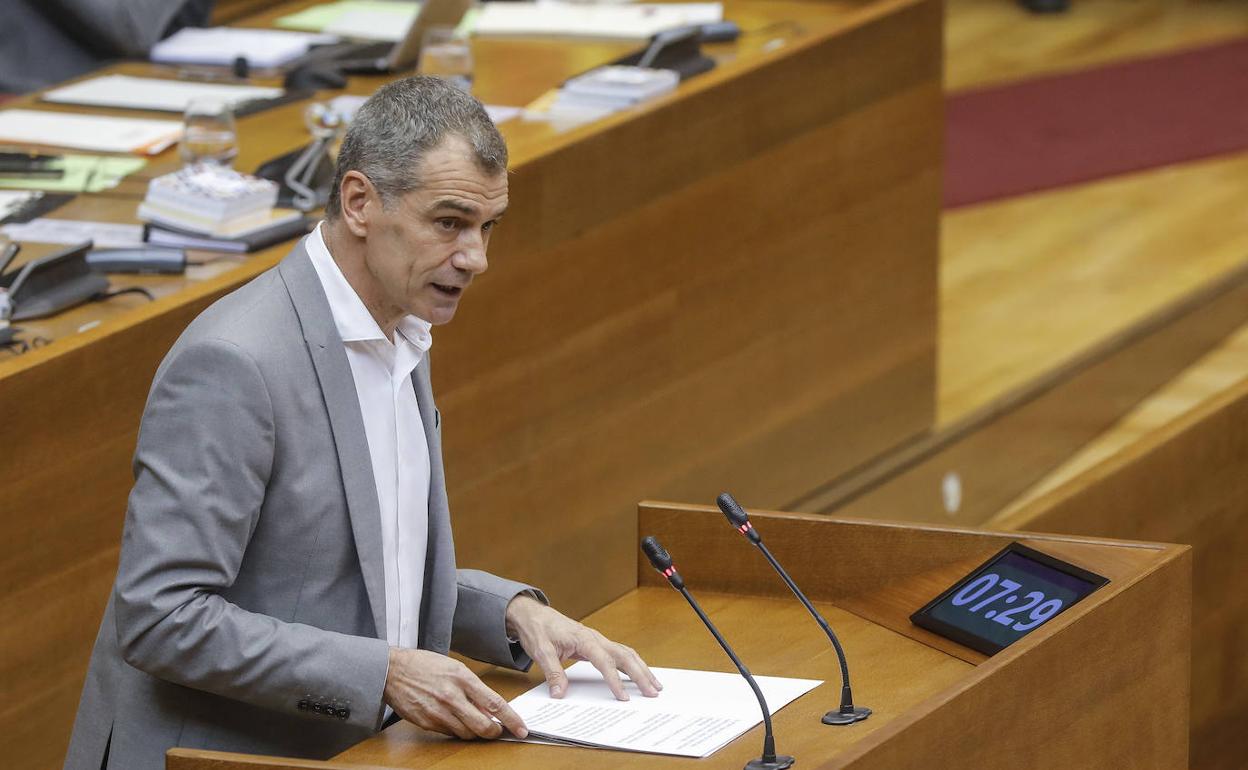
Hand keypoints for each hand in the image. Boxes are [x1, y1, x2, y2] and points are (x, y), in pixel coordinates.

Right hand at [383, 647, 527, 739]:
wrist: (393, 671)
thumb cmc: (424, 665)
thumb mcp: (454, 668)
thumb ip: (473, 688)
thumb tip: (490, 708)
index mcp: (463, 678)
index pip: (495, 704)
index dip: (512, 720)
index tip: (522, 728)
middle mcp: (452, 697)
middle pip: (483, 726)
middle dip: (495, 732)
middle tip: (499, 732)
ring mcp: (439, 712)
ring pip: (468, 734)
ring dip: (476, 733)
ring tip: (476, 724)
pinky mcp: (427, 723)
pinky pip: (450, 734)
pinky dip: (458, 731)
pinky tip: (456, 721)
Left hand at [505, 594, 662, 700]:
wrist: (534, 614)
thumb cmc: (538, 629)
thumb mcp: (541, 651)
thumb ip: (553, 672)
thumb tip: (559, 693)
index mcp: (584, 639)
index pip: (604, 662)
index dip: (614, 680)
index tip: (622, 697)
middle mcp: (595, 638)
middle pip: (624, 656)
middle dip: (640, 674)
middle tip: (652, 692)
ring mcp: (598, 640)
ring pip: (626, 653)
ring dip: (641, 668)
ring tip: (654, 684)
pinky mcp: (596, 643)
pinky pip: (619, 653)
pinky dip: (632, 664)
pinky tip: (638, 673)